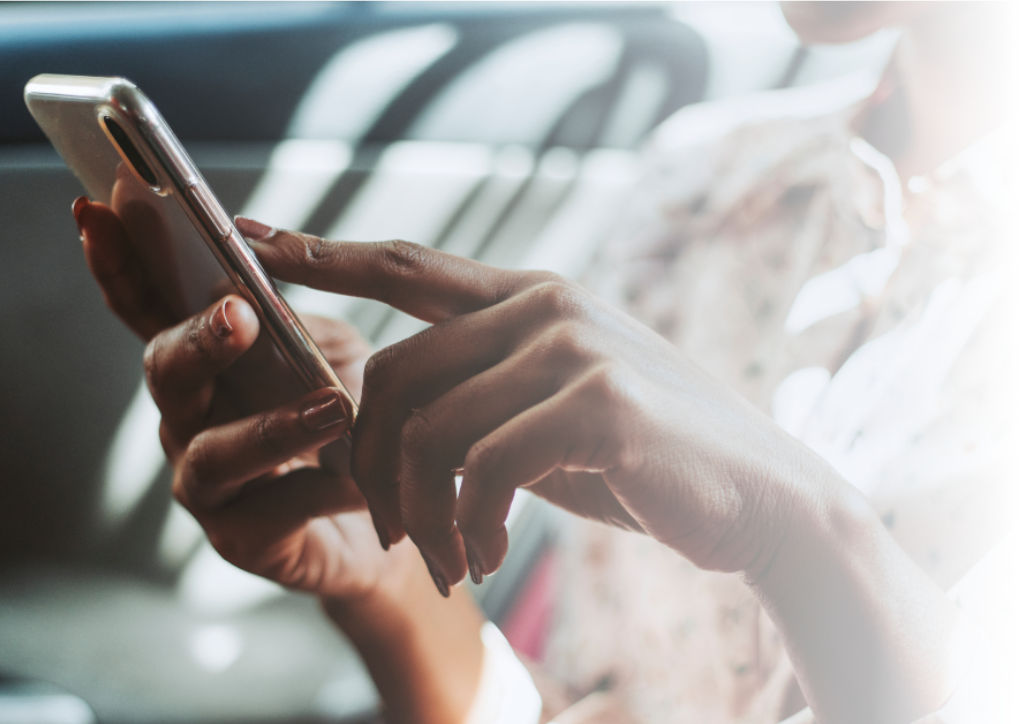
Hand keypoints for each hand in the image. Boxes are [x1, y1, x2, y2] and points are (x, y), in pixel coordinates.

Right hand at [74, 198, 407, 600]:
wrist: (394, 504)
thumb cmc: (351, 417)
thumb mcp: (330, 350)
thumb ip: (293, 317)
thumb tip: (258, 265)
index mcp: (207, 362)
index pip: (149, 309)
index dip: (119, 266)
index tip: (98, 214)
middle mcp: (191, 418)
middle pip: (166, 373)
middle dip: (197, 341)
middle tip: (239, 315)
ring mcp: (208, 483)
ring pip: (212, 453)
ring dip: (269, 427)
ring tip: (332, 408)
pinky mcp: (242, 538)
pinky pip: (268, 513)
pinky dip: (317, 490)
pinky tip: (355, 482)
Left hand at [240, 222, 970, 723]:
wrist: (762, 500)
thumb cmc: (647, 463)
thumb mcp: (553, 417)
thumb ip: (485, 395)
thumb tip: (396, 418)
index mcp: (533, 298)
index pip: (406, 264)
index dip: (324, 252)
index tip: (254, 244)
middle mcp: (549, 305)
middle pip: (394, 373)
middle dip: (370, 465)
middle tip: (391, 532)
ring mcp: (575, 347)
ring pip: (429, 428)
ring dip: (421, 514)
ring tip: (449, 559)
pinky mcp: (599, 403)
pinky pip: (482, 468)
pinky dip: (469, 526)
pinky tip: (489, 556)